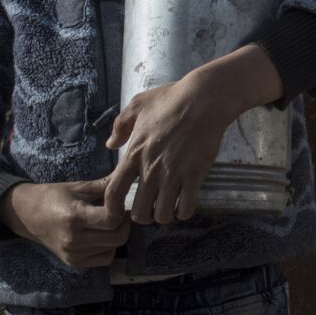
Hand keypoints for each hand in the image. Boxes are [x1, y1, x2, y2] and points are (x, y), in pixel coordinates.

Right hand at [0, 179, 129, 267]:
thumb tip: (130, 177)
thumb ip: (105, 186)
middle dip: (125, 223)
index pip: (112, 219)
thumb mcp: (78, 186)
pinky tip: (102, 234)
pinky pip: (104, 258)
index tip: (121, 201)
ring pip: (114, 248)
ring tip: (109, 221)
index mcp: (74, 217)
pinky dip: (109, 247)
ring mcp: (73, 254)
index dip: (122, 210)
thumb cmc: (52, 196)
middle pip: (118, 237)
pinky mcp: (74, 263)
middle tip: (120, 211)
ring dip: (118, 235)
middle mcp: (74, 240)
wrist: (25, 215)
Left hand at [103, 44, 282, 224]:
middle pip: (139, 212)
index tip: (118, 212)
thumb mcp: (138, 105)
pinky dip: (184, 211)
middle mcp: (151, 168)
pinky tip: (185, 202)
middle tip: (149, 207)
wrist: (205, 99)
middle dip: (142, 215)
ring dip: (164, 215)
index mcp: (134, 153)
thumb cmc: (171, 98)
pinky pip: (186, 207)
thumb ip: (120, 126)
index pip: (114, 192)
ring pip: (163, 214)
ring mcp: (174, 173)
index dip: (112, 209)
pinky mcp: (195, 175)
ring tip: (168, 206)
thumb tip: (111, 144)